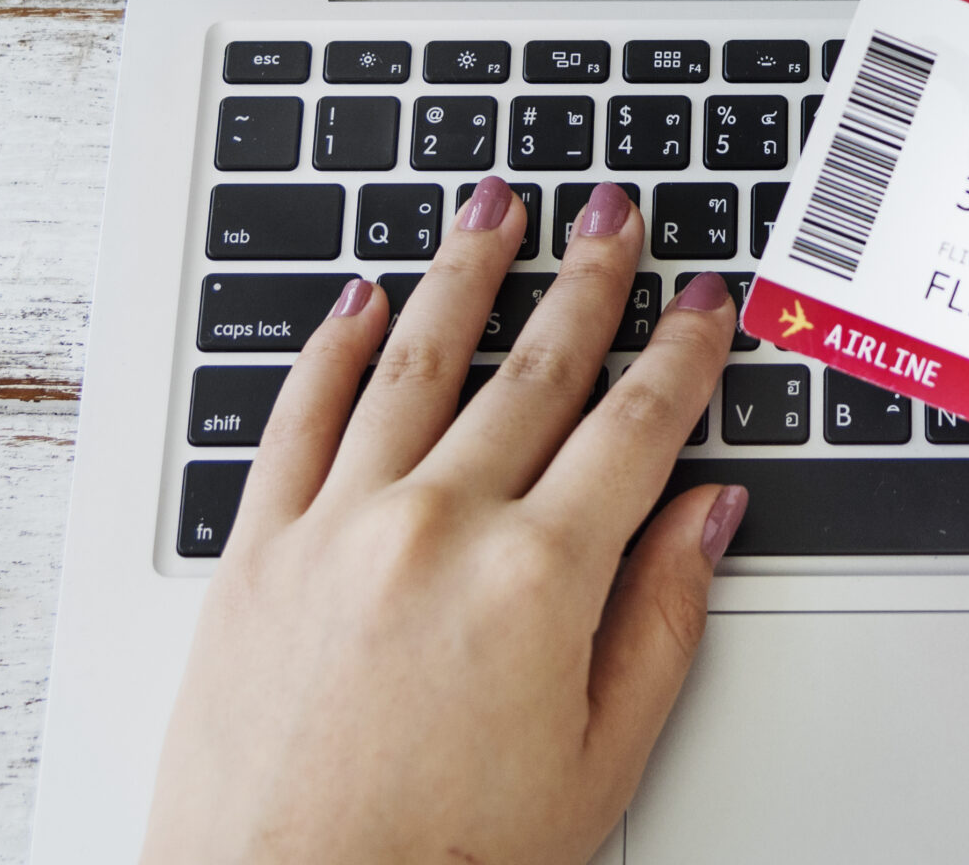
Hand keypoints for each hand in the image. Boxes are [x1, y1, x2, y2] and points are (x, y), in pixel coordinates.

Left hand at [141, 182, 746, 864]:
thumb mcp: (597, 765)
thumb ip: (663, 622)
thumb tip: (712, 515)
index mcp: (539, 578)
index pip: (637, 425)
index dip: (681, 352)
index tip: (704, 300)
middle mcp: (441, 526)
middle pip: (537, 368)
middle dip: (589, 279)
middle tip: (614, 212)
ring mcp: (341, 526)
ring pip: (416, 360)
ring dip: (464, 273)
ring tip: (496, 204)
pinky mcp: (256, 550)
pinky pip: (298, 417)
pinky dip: (331, 349)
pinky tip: (360, 299)